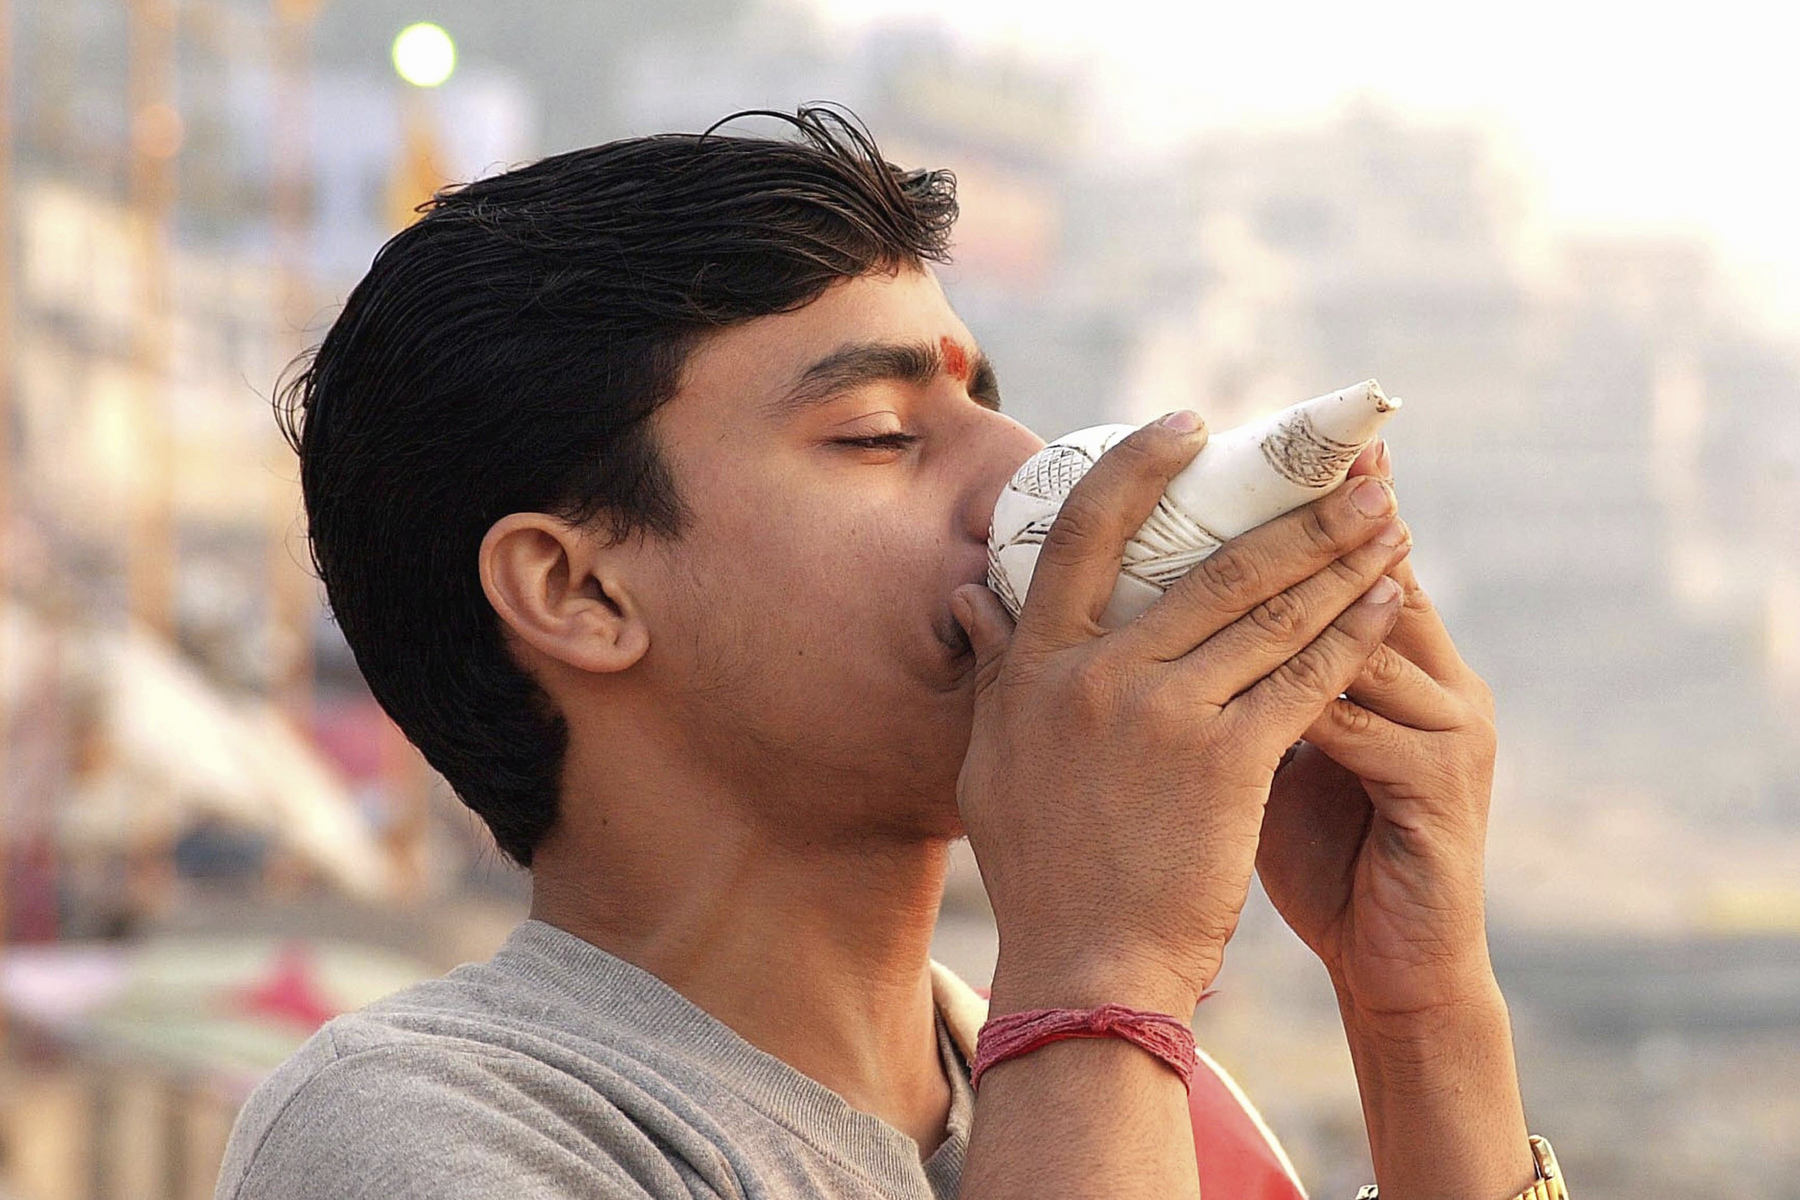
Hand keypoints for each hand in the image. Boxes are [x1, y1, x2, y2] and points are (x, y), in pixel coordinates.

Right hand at [952, 414, 1411, 1016]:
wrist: (1085, 965)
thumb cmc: (1040, 866)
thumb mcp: (992, 758)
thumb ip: (994, 668)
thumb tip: (974, 594)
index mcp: (1041, 663)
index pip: (1085, 532)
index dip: (1140, 465)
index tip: (1192, 424)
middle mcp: (1100, 674)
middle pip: (1211, 565)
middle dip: (1292, 510)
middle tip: (1352, 471)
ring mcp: (1166, 715)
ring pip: (1269, 614)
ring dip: (1339, 561)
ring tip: (1389, 520)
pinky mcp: (1229, 764)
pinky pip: (1304, 680)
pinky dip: (1353, 636)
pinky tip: (1390, 603)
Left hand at [1256, 440, 1500, 1018]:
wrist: (1390, 959)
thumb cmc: (1317, 848)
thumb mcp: (1266, 750)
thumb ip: (1229, 680)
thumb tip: (1140, 618)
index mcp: (1399, 668)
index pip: (1347, 567)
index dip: (1304, 505)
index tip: (1257, 441)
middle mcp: (1439, 682)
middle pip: (1372, 575)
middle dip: (1311, 518)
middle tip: (1254, 462)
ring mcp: (1449, 733)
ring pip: (1366, 641)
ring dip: (1297, 597)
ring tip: (1223, 546)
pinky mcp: (1440, 791)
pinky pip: (1366, 726)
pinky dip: (1307, 697)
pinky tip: (1242, 674)